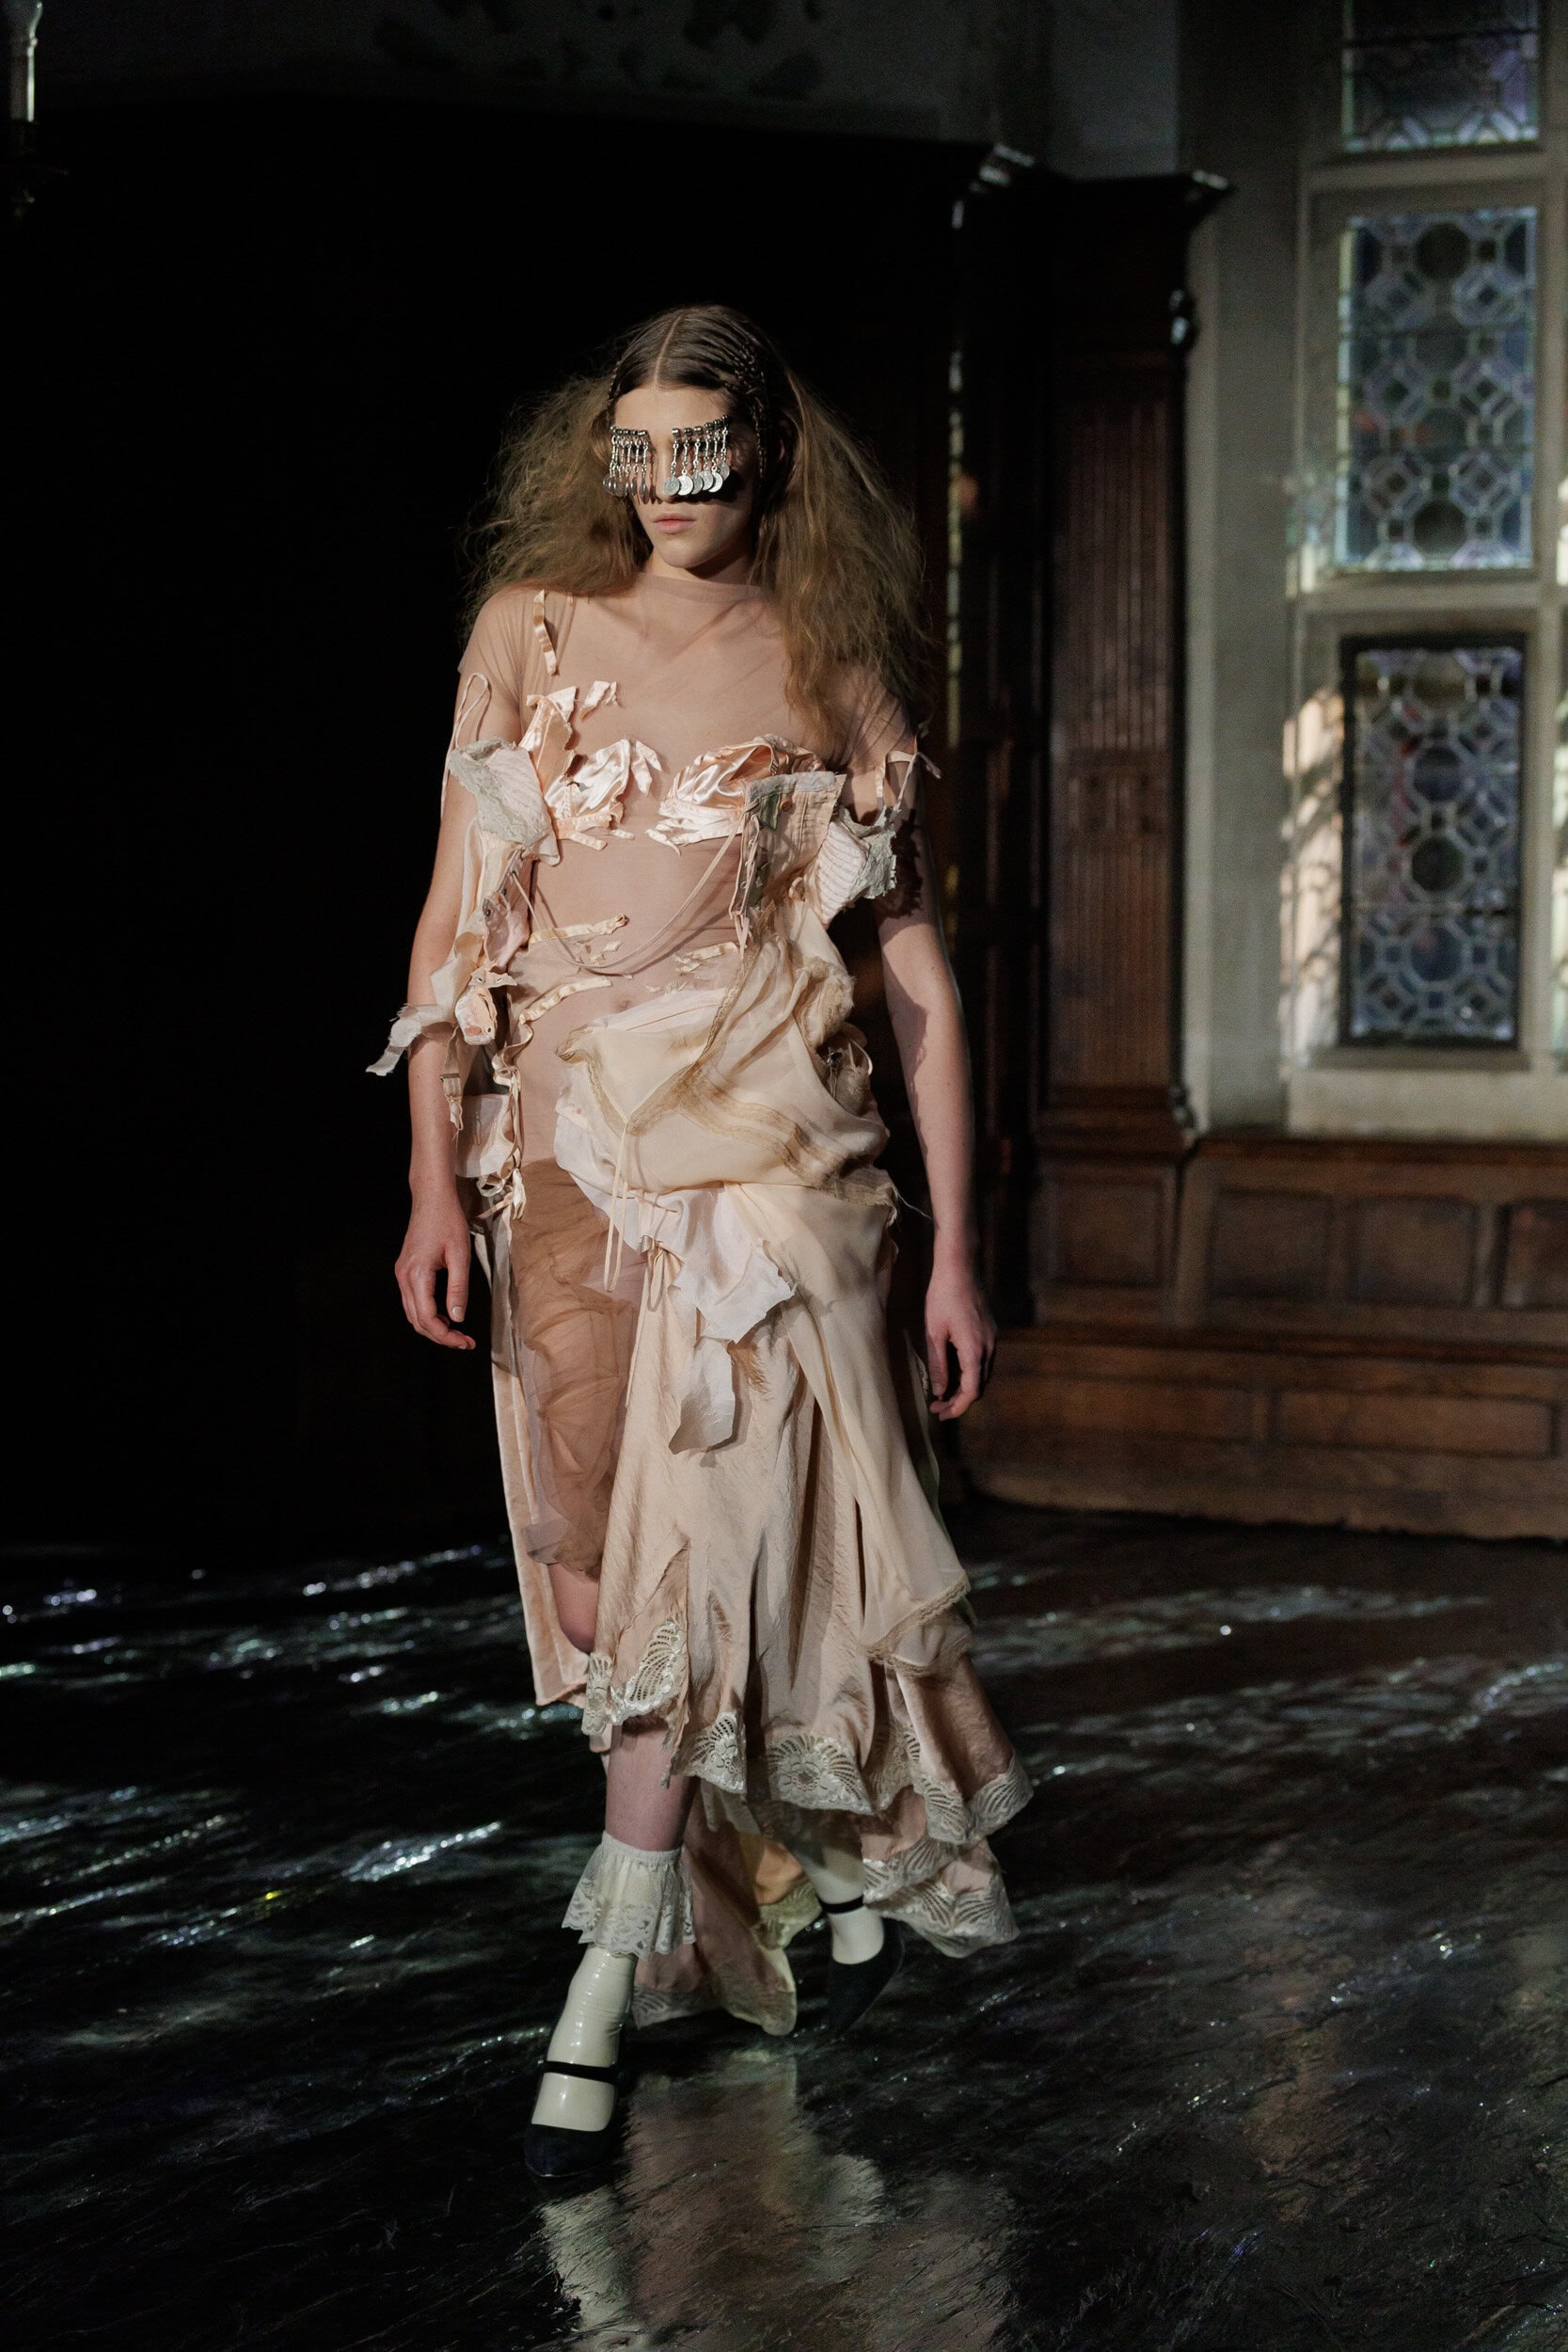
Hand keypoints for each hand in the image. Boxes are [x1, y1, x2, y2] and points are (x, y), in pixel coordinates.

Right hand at [396, 1192, 475, 1349]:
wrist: (432, 1198)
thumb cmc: (448, 1221)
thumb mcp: (460, 1255)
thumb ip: (458, 1288)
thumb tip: (457, 1317)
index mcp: (417, 1275)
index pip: (428, 1319)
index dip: (446, 1336)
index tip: (465, 1342)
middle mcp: (404, 1277)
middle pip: (417, 1321)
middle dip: (440, 1336)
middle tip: (464, 1341)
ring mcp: (402, 1273)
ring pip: (413, 1313)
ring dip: (433, 1327)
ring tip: (457, 1331)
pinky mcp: (405, 1270)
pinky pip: (412, 1301)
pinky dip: (427, 1314)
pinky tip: (445, 1314)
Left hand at [924, 1251, 995, 1419]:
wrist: (960, 1267)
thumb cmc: (942, 1297)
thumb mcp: (934, 1333)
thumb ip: (938, 1364)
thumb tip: (940, 1391)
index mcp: (974, 1350)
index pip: (971, 1391)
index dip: (957, 1407)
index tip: (940, 1414)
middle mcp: (989, 1347)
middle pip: (979, 1386)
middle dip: (959, 1400)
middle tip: (937, 1406)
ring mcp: (992, 1338)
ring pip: (981, 1373)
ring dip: (965, 1387)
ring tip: (942, 1392)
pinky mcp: (990, 1331)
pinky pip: (983, 1360)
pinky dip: (969, 1372)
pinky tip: (953, 1371)